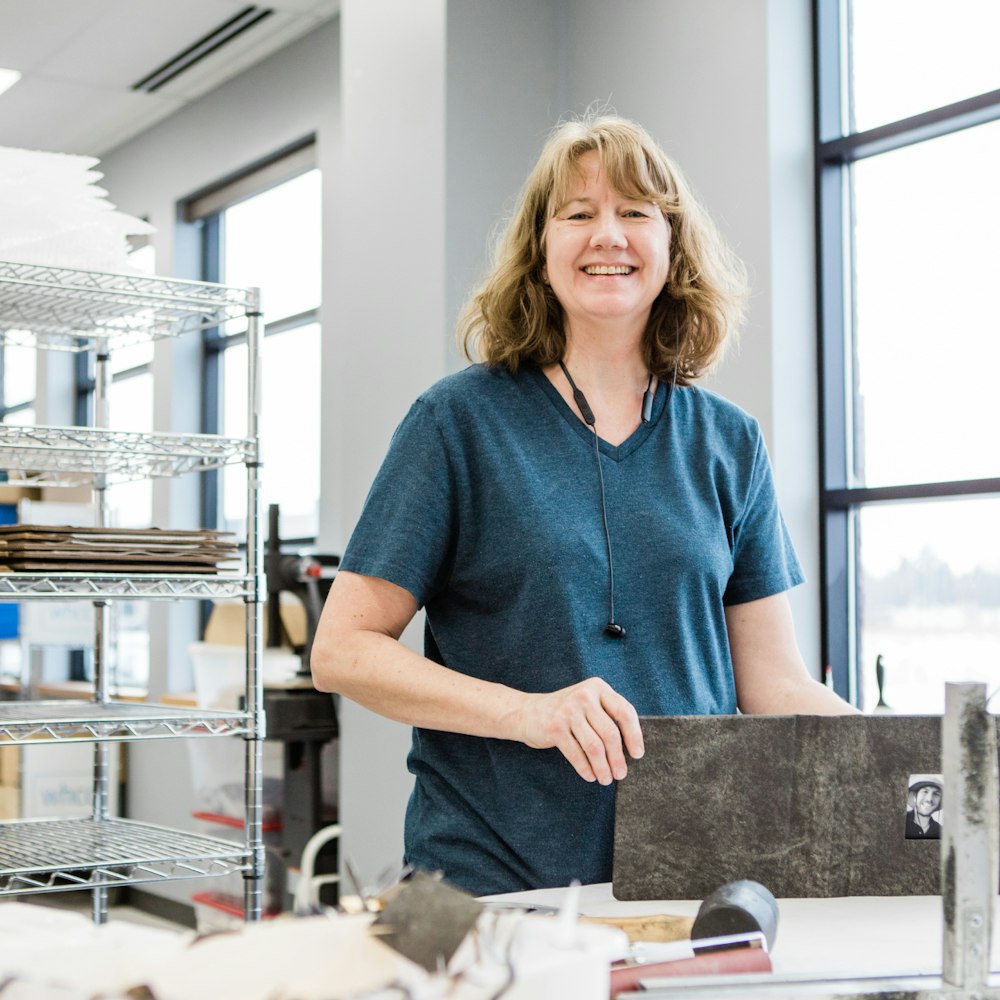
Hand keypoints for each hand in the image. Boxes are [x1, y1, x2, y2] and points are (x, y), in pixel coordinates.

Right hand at [512, 678, 643, 783]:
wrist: (527, 711)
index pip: (625, 712)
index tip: (637, 755)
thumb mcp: (588, 703)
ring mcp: (568, 711)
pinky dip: (586, 769)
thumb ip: (608, 715)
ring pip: (595, 747)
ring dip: (603, 768)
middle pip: (610, 733)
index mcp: (597, 687)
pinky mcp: (555, 727)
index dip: (635, 735)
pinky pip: (576, 754)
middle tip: (621, 774)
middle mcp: (584, 696)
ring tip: (606, 779)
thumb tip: (632, 747)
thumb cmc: (566, 712)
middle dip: (618, 759)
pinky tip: (590, 776)